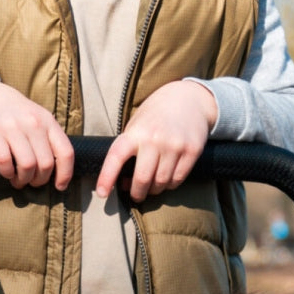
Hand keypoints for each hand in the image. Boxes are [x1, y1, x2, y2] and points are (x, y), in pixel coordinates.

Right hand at [0, 80, 74, 190]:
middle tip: (31, 181)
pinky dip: (6, 172)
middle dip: (39, 180)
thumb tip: (58, 173)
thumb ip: (49, 141)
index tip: (59, 186)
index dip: (65, 174)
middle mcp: (33, 122)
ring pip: (27, 165)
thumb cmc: (17, 115)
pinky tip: (6, 172)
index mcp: (48, 121)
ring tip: (18, 180)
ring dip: (23, 179)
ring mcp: (12, 125)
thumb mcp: (39, 120)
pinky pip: (4, 160)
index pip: (66, 152)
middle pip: (45, 164)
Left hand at [96, 81, 217, 200]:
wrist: (189, 98)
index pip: (116, 157)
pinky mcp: (191, 151)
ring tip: (153, 185)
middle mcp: (154, 139)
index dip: (106, 177)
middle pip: (142, 179)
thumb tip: (124, 181)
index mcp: (136, 132)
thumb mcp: (137, 124)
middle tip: (136, 194)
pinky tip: (167, 179)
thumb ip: (130, 150)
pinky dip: (170, 184)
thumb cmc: (157, 114)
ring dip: (155, 190)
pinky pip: (177, 179)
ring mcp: (174, 146)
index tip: (101, 193)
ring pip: (161, 183)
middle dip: (137, 193)